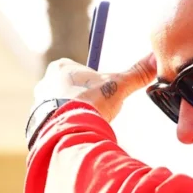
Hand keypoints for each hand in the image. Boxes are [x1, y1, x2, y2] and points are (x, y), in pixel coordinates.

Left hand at [33, 53, 156, 122]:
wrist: (68, 130)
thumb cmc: (90, 102)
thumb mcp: (118, 85)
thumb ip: (136, 73)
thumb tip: (155, 59)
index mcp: (60, 68)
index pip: (80, 71)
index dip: (96, 84)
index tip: (103, 94)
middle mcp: (45, 83)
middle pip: (71, 89)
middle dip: (85, 99)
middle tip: (98, 110)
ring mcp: (39, 104)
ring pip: (62, 107)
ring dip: (75, 114)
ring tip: (88, 123)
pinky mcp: (38, 123)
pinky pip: (55, 124)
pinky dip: (66, 128)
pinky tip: (78, 133)